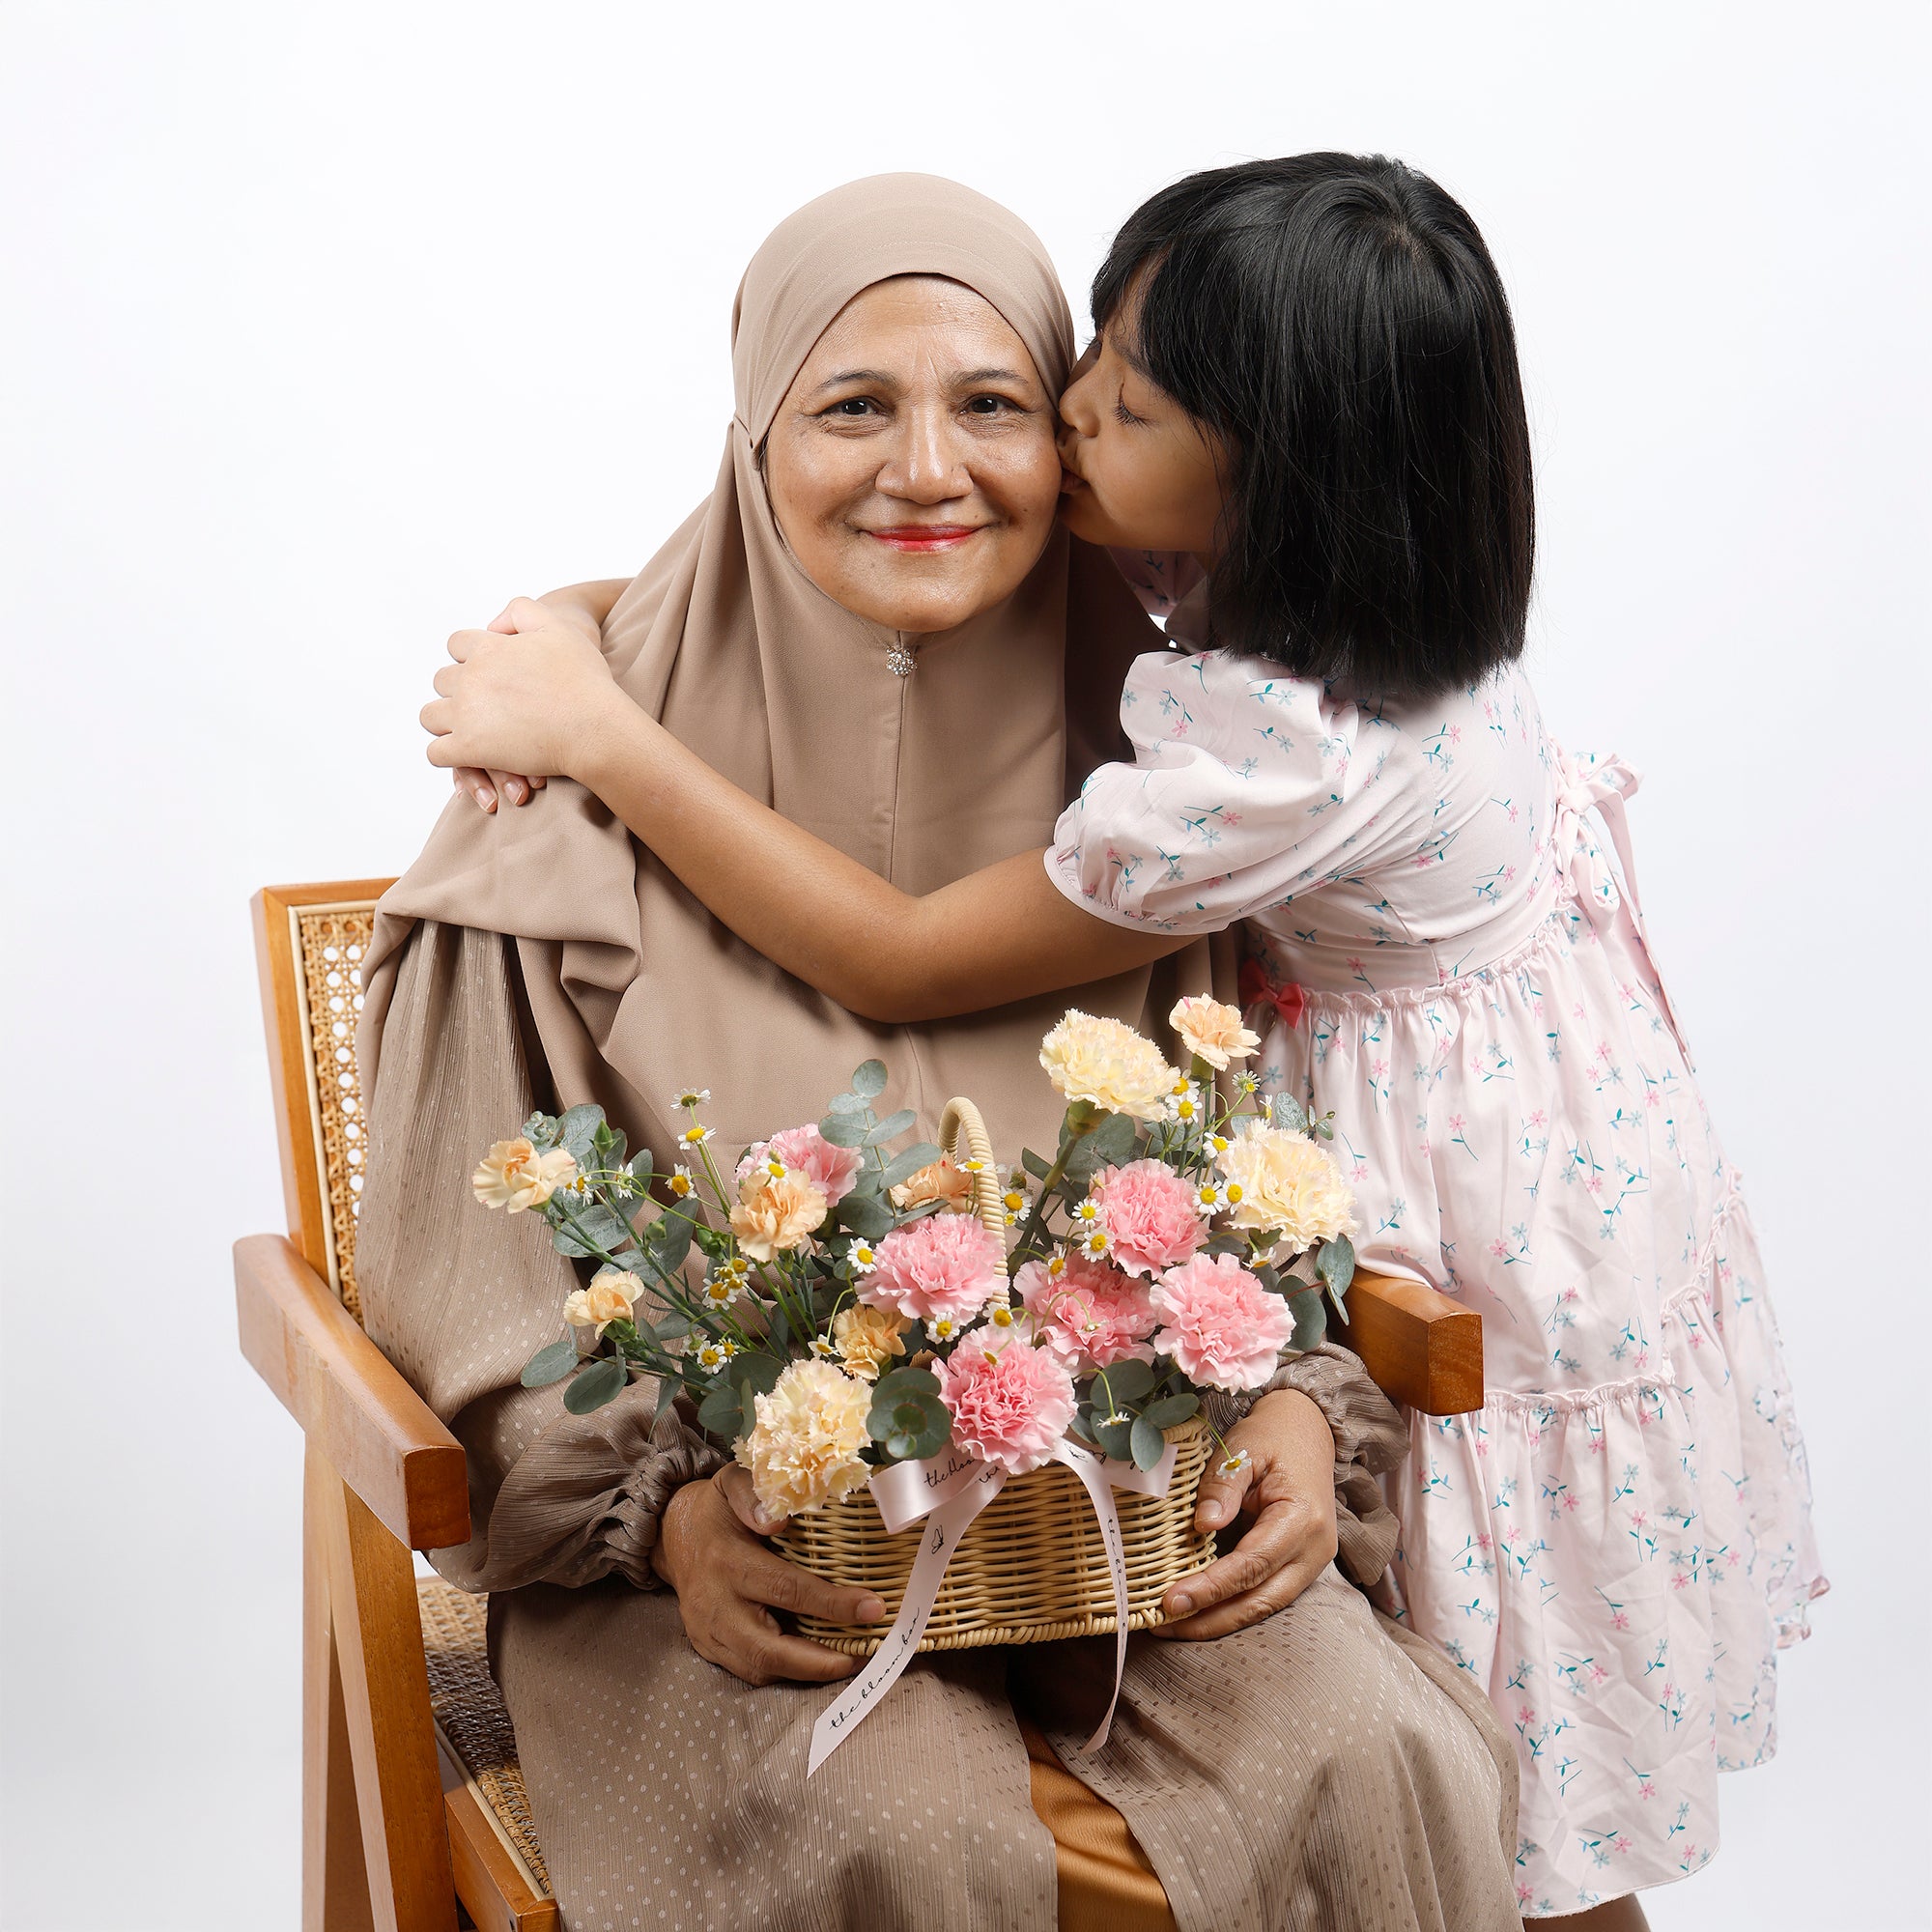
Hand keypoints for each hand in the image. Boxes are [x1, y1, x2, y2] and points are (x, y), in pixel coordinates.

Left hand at [451, 597, 582, 810]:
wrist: (595, 727)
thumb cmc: (584, 681)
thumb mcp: (558, 627)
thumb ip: (520, 611)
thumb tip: (492, 625)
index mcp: (488, 648)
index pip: (456, 644)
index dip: (470, 657)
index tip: (490, 674)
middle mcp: (470, 678)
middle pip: (441, 680)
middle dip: (458, 691)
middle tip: (484, 706)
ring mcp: (466, 714)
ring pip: (430, 717)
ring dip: (446, 722)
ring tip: (471, 731)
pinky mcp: (469, 749)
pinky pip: (436, 753)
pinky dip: (447, 755)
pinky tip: (467, 756)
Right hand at [651, 1468, 888, 1685]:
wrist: (670, 1535)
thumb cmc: (714, 1509)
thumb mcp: (731, 1483)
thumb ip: (753, 1495)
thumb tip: (780, 1520)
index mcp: (726, 1562)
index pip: (785, 1589)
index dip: (831, 1603)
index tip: (873, 1607)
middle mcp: (715, 1606)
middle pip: (768, 1650)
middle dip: (820, 1662)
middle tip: (864, 1656)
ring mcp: (708, 1632)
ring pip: (758, 1670)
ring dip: (806, 1673)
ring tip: (850, 1660)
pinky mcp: (708, 1648)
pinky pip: (748, 1671)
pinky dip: (785, 1672)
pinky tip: (816, 1661)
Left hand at [1150, 1387, 1338, 1639]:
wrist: (1307, 1430)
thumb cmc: (1273, 1436)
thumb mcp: (1244, 1449)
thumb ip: (1223, 1486)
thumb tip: (1203, 1525)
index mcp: (1303, 1519)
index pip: (1252, 1565)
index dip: (1211, 1587)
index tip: (1172, 1600)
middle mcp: (1314, 1550)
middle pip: (1261, 1600)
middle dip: (1210, 1618)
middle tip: (1163, 1623)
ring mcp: (1311, 1563)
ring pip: (1264, 1606)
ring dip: (1219, 1620)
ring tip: (1172, 1625)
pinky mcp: (1299, 1566)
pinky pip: (1266, 1595)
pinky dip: (1232, 1607)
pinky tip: (1199, 1611)